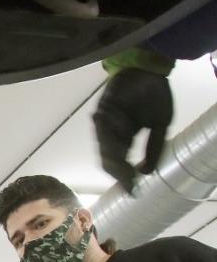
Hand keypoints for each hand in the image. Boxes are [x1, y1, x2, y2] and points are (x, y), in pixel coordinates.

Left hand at [92, 67, 173, 194]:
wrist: (150, 70)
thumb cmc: (154, 96)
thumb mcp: (160, 125)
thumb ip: (154, 147)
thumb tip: (147, 172)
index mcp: (123, 139)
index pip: (119, 163)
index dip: (124, 178)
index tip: (133, 191)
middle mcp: (110, 133)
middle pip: (107, 159)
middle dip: (118, 172)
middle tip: (128, 182)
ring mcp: (103, 122)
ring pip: (104, 146)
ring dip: (115, 157)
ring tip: (126, 168)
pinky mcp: (100, 108)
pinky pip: (104, 125)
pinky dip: (115, 131)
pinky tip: (127, 134)